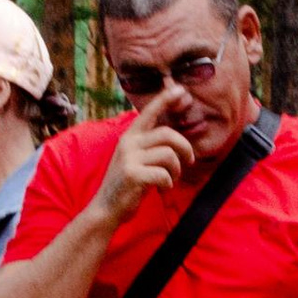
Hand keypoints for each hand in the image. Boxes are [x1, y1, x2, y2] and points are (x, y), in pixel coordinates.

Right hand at [93, 84, 201, 223]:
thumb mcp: (136, 159)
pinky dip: (168, 184)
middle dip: (185, 148)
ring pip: (169, 155)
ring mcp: (129, 158)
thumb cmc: (128, 184)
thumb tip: (175, 137)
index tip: (180, 89)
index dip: (165, 99)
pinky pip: (164, 174)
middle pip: (168, 134)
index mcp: (130, 136)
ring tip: (170, 179)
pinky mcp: (133, 174)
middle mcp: (128, 142)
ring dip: (176, 170)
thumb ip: (150, 145)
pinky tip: (161, 189)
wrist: (107, 208)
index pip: (149, 112)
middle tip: (190, 161)